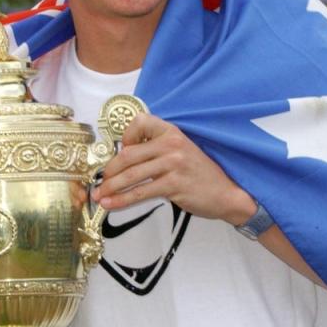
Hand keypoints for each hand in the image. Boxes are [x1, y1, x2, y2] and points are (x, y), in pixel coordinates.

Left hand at [92, 113, 255, 224]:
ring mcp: (173, 164)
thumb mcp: (181, 151)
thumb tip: (123, 160)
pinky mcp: (173, 184)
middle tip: (100, 183)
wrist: (226, 194)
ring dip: (111, 188)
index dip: (125, 136)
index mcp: (172, 132)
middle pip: (128, 155)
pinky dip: (122, 200)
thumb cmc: (200, 175)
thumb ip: (157, 150)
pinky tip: (112, 204)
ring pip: (131, 175)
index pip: (140, 122)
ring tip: (100, 196)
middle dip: (109, 171)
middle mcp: (172, 144)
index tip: (120, 152)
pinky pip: (140, 192)